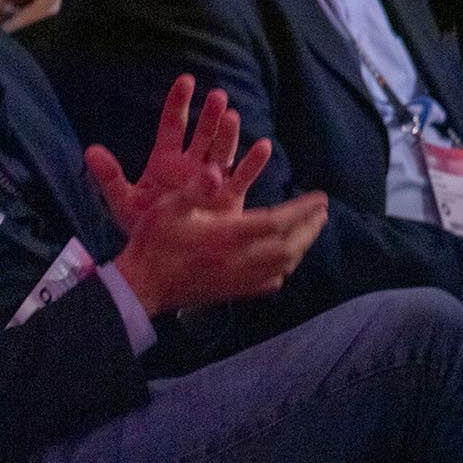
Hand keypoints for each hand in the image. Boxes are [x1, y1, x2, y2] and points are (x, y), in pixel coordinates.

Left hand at [86, 75, 263, 233]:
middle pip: (203, 133)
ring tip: (233, 116)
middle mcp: (192, 163)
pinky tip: (262, 146)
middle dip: (210, 115)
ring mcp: (212, 178)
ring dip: (228, 133)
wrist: (166, 256)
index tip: (187, 80)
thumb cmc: (146, 227)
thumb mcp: (124, 201)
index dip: (179, 103)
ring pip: (223, 149)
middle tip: (217, 97)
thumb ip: (110, 177)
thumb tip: (90, 150)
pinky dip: (253, 162)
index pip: (173, 125)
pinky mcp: (229, 196)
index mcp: (166, 160)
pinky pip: (243, 176)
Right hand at [94, 77, 325, 313]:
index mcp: (226, 236)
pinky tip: (287, 259)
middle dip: (309, 229)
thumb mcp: (168, 208)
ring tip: (311, 230)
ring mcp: (237, 280)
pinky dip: (284, 268)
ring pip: (283, 266)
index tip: (321, 198)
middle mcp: (238, 261)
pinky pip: (268, 283)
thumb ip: (194, 189)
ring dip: (301, 246)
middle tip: (322, 212)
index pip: (277, 222)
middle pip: (288, 247)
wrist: (139, 288)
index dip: (302, 210)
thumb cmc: (153, 242)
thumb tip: (214, 169)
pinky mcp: (232, 293)